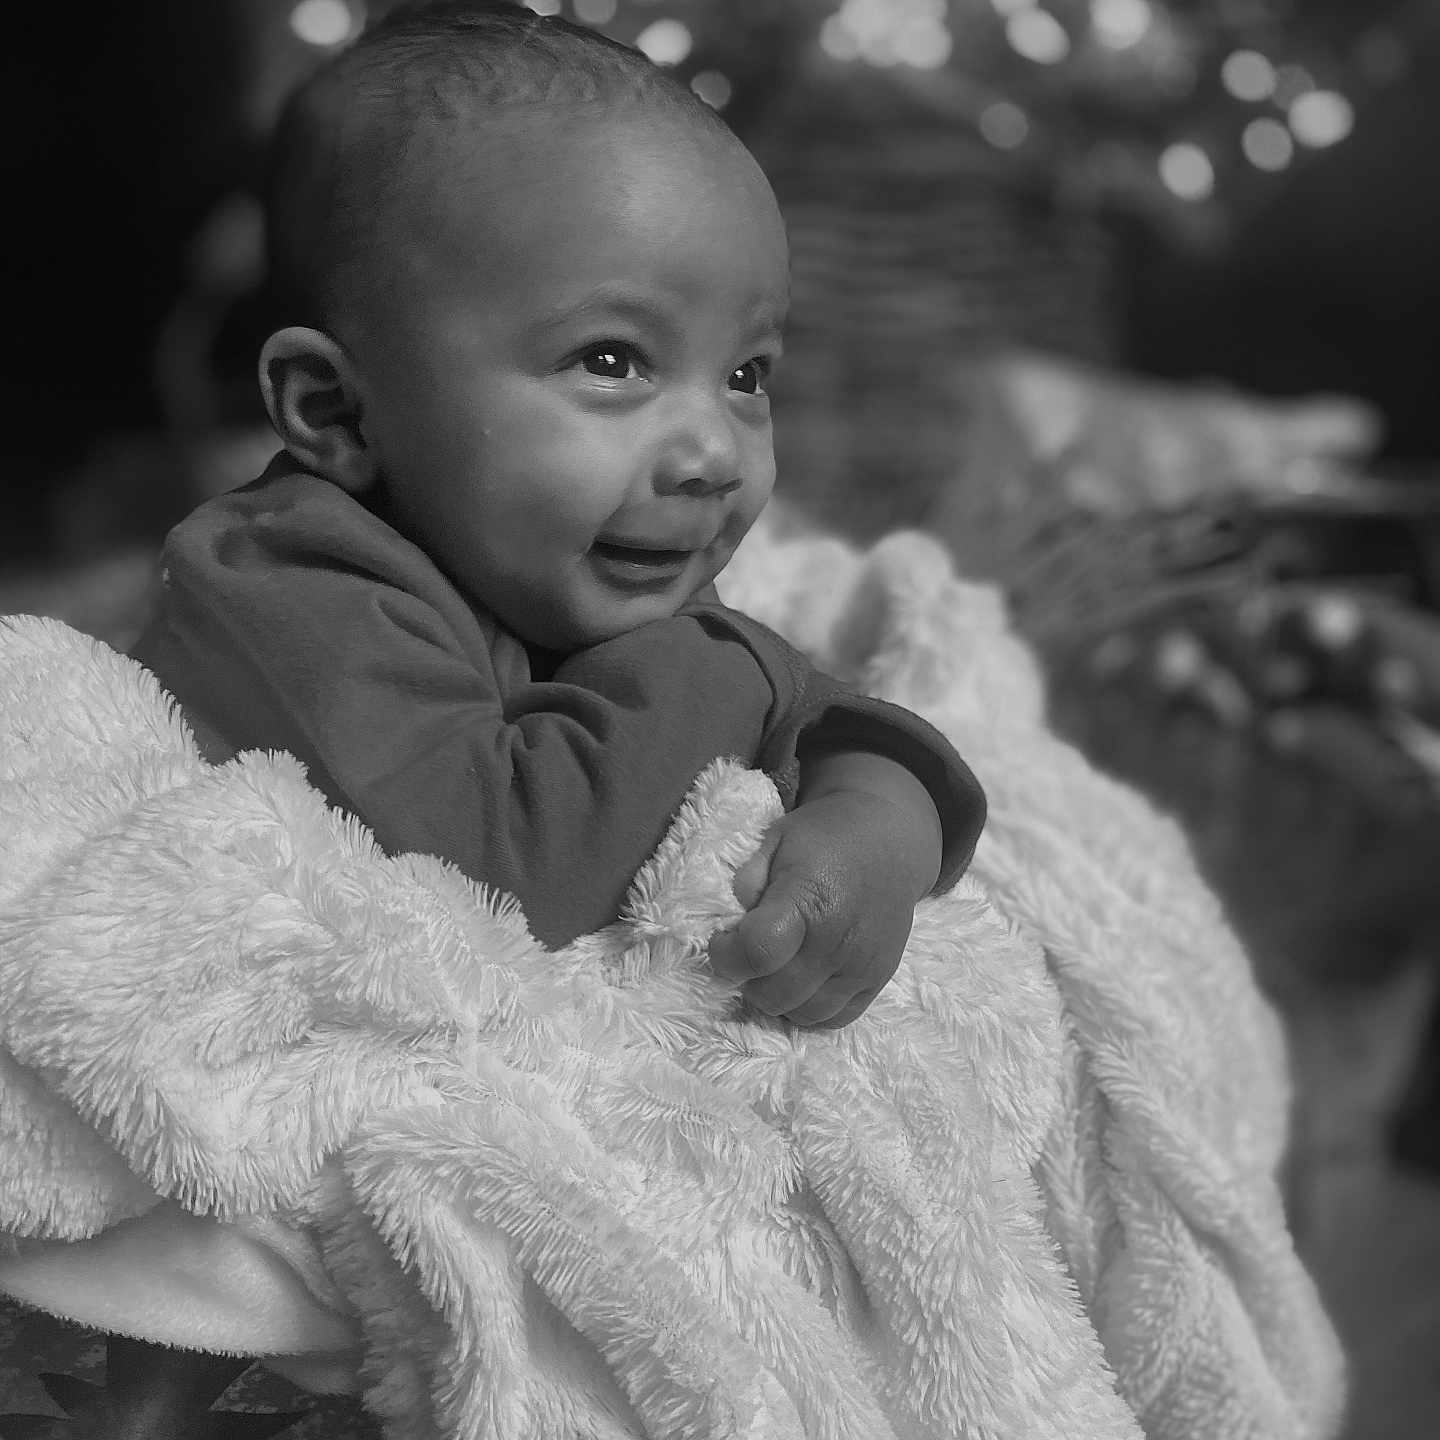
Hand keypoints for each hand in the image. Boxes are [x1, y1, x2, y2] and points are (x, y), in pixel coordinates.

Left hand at [707, 752, 941, 1028]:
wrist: (890, 842)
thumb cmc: (825, 838)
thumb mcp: (776, 838)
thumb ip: (747, 877)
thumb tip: (734, 918)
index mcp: (809, 898)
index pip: (758, 952)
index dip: (726, 955)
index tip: (722, 940)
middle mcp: (838, 939)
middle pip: (774, 994)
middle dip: (747, 979)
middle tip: (748, 954)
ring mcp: (862, 965)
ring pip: (802, 1014)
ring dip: (777, 997)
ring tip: (775, 967)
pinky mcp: (877, 980)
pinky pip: (834, 1018)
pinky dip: (809, 1008)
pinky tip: (801, 980)